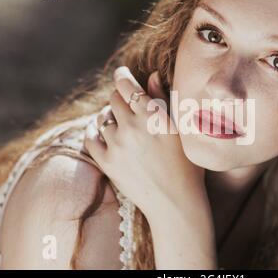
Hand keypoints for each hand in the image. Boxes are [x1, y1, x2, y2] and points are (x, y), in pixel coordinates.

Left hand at [83, 67, 207, 220]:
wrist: (176, 203)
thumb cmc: (186, 165)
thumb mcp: (181, 130)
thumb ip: (163, 100)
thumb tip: (151, 75)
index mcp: (153, 116)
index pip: (127, 85)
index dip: (122, 76)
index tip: (122, 73)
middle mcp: (132, 128)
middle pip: (114, 99)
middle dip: (120, 98)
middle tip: (127, 104)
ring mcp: (117, 146)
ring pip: (102, 117)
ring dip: (110, 116)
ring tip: (120, 123)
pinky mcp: (107, 163)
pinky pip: (90, 137)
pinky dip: (95, 131)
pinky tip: (102, 133)